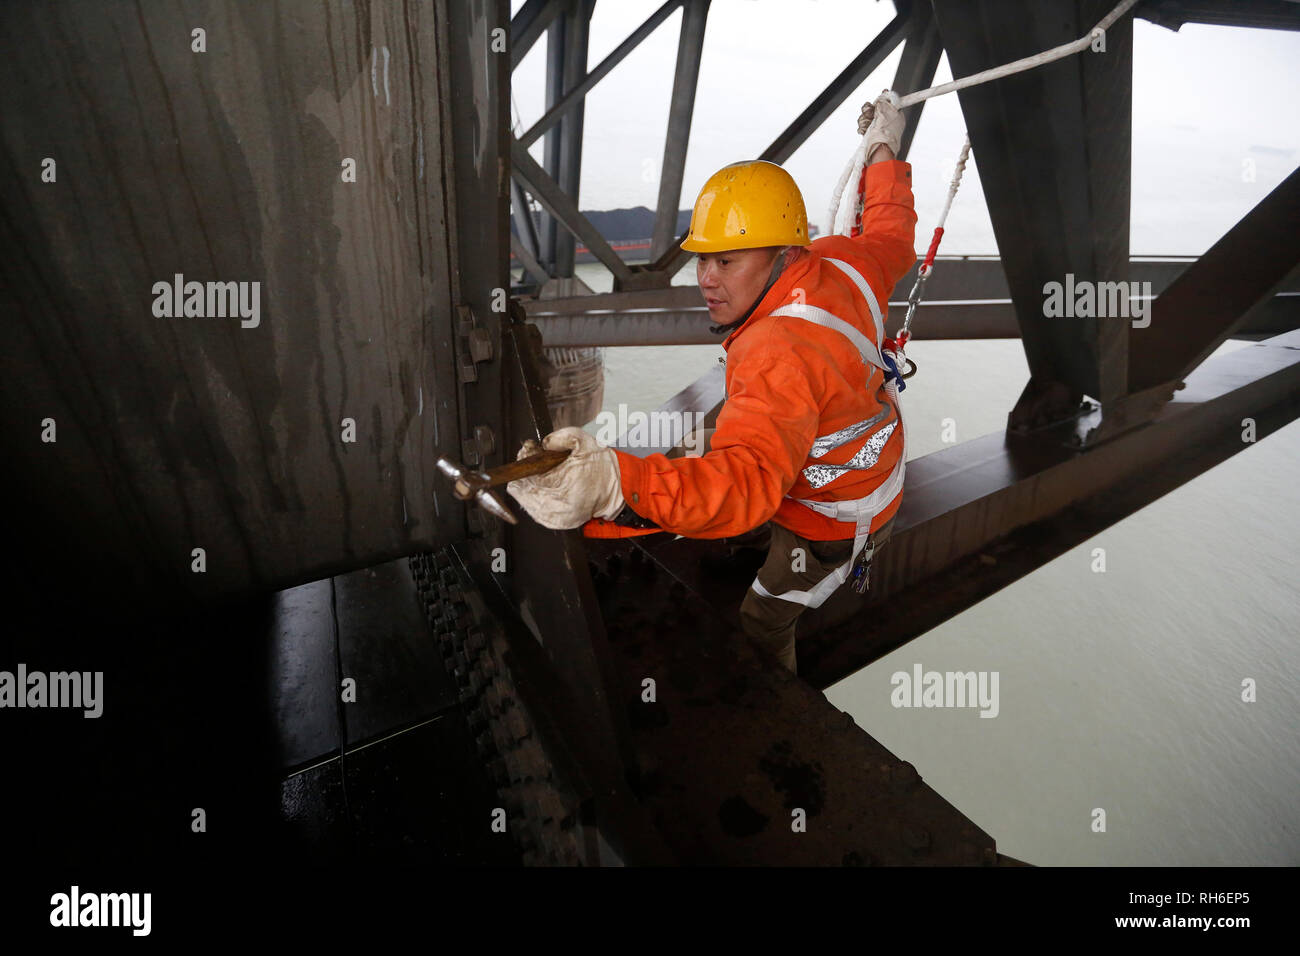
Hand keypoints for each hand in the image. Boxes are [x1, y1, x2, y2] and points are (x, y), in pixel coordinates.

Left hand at [505, 427, 624, 529]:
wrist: (617, 489)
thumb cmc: (602, 467)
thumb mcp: (584, 441)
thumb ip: (560, 437)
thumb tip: (543, 444)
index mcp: (564, 486)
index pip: (526, 479)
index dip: (523, 461)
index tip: (528, 452)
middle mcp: (557, 507)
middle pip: (522, 491)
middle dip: (525, 474)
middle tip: (535, 461)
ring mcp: (556, 518)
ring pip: (525, 501)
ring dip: (529, 487)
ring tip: (542, 474)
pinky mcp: (556, 523)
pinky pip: (534, 510)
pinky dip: (535, 498)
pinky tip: (545, 488)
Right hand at [856, 89, 903, 161]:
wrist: (878, 153)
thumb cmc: (885, 135)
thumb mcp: (886, 113)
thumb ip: (883, 103)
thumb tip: (883, 94)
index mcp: (895, 115)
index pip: (888, 102)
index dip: (882, 99)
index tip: (879, 97)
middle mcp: (887, 121)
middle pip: (874, 108)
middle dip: (869, 111)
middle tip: (870, 114)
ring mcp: (878, 128)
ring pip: (867, 117)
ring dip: (864, 120)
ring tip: (867, 126)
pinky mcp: (870, 135)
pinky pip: (863, 126)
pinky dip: (862, 128)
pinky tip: (864, 131)